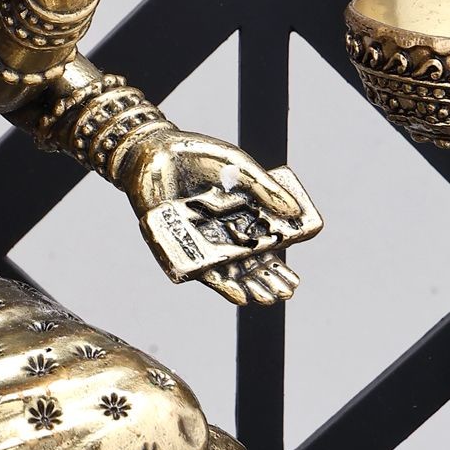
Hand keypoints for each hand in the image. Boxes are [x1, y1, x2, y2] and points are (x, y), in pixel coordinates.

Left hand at [117, 126, 303, 305]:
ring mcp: (199, 239)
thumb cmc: (197, 155)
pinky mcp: (177, 244)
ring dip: (246, 287)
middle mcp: (220, 232)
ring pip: (226, 271)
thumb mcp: (240, 168)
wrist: (154, 150)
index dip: (277, 266)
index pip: (263, 248)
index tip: (294, 282)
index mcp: (239, 216)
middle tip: (284, 294)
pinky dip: (218, 283)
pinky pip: (199, 268)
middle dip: (265, 281)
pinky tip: (237, 295)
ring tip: (264, 298)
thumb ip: (265, 189)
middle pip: (246, 264)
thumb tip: (294, 210)